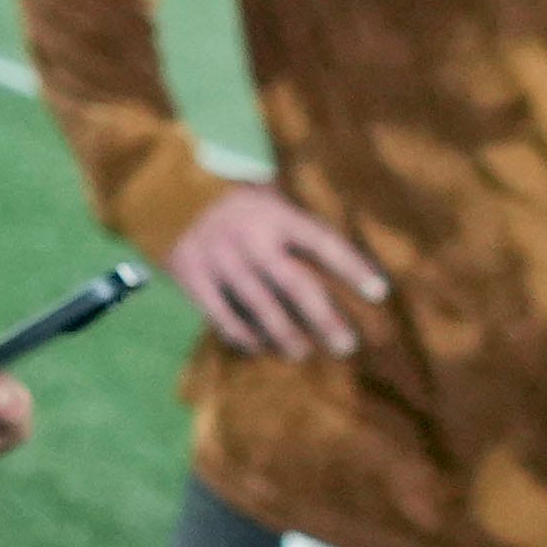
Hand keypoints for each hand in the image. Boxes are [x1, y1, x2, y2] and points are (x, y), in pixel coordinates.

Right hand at [171, 185, 391, 360]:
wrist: (168, 192)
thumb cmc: (234, 201)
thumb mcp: (268, 197)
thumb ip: (296, 225)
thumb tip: (341, 262)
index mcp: (276, 215)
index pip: (323, 242)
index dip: (352, 267)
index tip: (378, 293)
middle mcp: (251, 238)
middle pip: (295, 284)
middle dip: (324, 318)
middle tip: (346, 345)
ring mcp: (220, 259)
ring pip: (260, 306)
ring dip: (285, 334)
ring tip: (302, 354)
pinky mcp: (193, 276)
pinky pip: (221, 315)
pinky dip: (241, 335)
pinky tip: (257, 348)